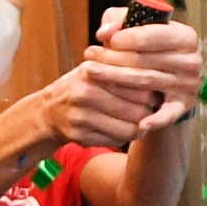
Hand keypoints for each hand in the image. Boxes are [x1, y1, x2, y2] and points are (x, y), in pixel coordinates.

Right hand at [33, 59, 160, 148]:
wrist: (48, 111)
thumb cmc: (83, 86)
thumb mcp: (97, 68)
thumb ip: (121, 64)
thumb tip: (158, 73)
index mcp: (93, 71)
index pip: (138, 84)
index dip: (153, 92)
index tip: (157, 94)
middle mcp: (85, 92)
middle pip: (137, 109)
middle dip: (149, 113)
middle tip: (152, 112)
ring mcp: (81, 116)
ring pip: (129, 130)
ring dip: (139, 129)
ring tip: (140, 123)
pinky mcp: (80, 136)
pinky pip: (115, 141)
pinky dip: (122, 138)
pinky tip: (120, 130)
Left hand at [82, 7, 206, 120]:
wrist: (166, 76)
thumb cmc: (147, 47)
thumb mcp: (136, 27)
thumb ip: (118, 20)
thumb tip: (104, 33)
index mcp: (185, 36)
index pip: (149, 35)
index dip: (122, 38)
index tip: (104, 40)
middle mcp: (192, 60)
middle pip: (144, 60)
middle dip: (112, 58)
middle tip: (88, 57)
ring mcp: (189, 84)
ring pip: (146, 82)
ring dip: (115, 79)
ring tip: (91, 73)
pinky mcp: (184, 106)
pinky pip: (169, 114)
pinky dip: (156, 120)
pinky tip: (141, 125)